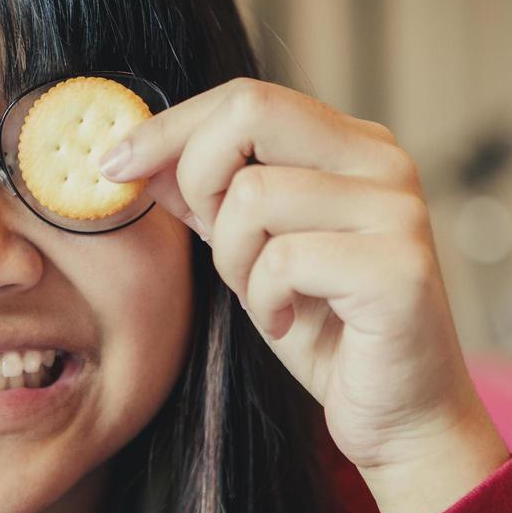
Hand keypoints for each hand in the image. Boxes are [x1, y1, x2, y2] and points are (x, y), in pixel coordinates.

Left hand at [100, 78, 507, 512]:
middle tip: (210, 239)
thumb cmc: (326, 331)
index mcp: (352, 145)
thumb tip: (136, 156)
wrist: (399, 414)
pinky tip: (290, 323)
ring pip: (254, 194)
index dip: (168, 127)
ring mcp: (397, 210)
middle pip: (250, 112)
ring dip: (234, 258)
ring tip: (265, 296)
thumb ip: (207, 198)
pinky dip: (266, 301)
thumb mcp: (249, 252)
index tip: (112, 167)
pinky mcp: (399, 268)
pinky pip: (283, 260)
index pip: (245, 98)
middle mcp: (383, 161)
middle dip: (198, 177)